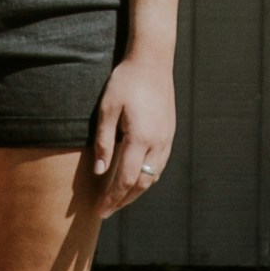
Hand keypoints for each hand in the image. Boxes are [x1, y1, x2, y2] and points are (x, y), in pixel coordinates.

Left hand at [85, 49, 175, 213]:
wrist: (152, 59)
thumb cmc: (126, 81)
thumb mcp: (107, 109)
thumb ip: (103, 141)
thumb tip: (99, 172)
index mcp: (140, 138)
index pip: (125, 179)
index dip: (112, 198)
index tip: (100, 210)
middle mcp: (158, 143)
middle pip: (142, 184)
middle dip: (124, 200)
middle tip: (107, 210)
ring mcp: (167, 138)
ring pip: (153, 176)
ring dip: (136, 191)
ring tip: (120, 198)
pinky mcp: (170, 132)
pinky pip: (159, 164)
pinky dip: (147, 177)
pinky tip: (136, 176)